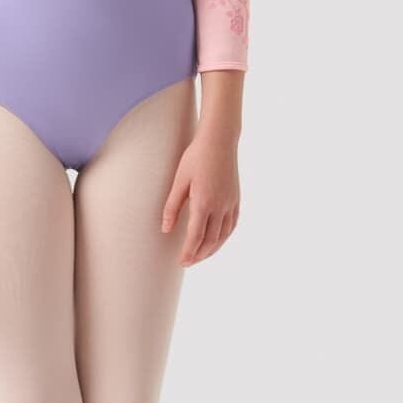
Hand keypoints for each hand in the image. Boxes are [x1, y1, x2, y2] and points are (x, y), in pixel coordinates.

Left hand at [160, 131, 240, 266]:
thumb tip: (165, 229)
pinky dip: (224, 237)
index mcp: (203, 202)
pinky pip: (232, 225)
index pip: (195, 236)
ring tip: (200, 256)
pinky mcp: (236, 199)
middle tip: (187, 262)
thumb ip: (172, 206)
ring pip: (223, 235)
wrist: (219, 140)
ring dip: (212, 249)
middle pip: (210, 240)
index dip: (188, 252)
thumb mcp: (179, 180)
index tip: (182, 262)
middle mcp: (220, 206)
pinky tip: (217, 240)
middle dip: (199, 254)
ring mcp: (230, 203)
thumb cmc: (195, 157)